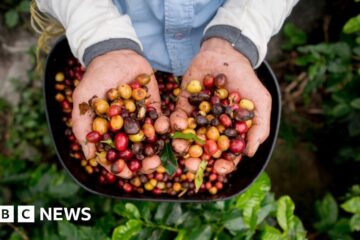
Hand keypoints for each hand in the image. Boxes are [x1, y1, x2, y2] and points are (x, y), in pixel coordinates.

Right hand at [72, 50, 160, 159]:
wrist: (115, 54)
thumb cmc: (95, 77)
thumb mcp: (83, 100)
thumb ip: (82, 126)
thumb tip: (90, 156)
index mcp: (108, 133)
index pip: (114, 156)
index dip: (121, 167)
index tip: (128, 174)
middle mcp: (125, 130)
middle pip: (136, 153)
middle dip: (144, 162)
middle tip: (152, 166)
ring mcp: (141, 120)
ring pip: (151, 142)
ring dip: (158, 150)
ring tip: (163, 156)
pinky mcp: (155, 109)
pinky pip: (162, 122)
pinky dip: (166, 128)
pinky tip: (169, 132)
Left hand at [174, 38, 271, 156]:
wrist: (226, 53)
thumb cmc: (246, 79)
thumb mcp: (260, 102)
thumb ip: (258, 127)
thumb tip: (249, 154)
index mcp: (230, 132)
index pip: (226, 154)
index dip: (223, 164)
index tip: (218, 168)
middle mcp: (212, 128)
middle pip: (204, 150)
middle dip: (197, 160)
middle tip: (190, 165)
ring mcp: (197, 117)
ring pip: (188, 137)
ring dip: (182, 144)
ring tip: (179, 146)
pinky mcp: (184, 104)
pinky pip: (177, 117)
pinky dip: (175, 122)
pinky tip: (175, 124)